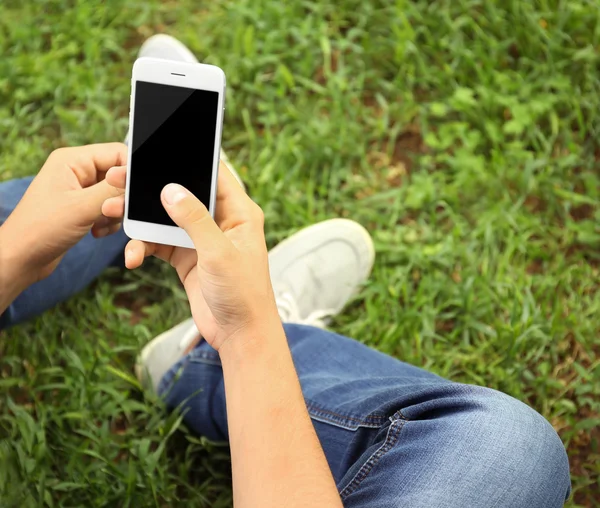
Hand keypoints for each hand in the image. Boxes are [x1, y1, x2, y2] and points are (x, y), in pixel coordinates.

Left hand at [0, 144, 127, 284]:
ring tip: (98, 224)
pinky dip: (108, 222)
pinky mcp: (83, 208)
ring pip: (116, 195)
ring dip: (114, 213)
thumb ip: (113, 189)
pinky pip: (109, 209)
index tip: (133, 195)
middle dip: (120, 198)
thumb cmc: (41, 229)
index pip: (117, 153)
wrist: (22, 259)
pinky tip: (95, 231)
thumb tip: (136, 176)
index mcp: (72, 160)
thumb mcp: (83, 207)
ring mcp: (80, 190)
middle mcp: (77, 171)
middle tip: (110, 213)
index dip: (129, 172)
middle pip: (118, 176)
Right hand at [103, 162, 279, 350]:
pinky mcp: (187, 257)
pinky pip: (159, 243)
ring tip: (112, 213)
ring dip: (140, 218)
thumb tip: (170, 189)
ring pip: (165, 218)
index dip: (189, 161)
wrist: (239, 335)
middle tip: (120, 180)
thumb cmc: (243, 294)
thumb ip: (194, 220)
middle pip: (182, 194)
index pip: (214, 175)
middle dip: (151, 189)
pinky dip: (143, 247)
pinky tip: (131, 257)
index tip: (156, 151)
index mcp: (240, 212)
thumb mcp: (219, 253)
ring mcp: (202, 239)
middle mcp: (220, 221)